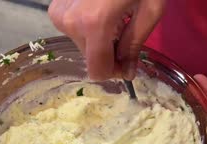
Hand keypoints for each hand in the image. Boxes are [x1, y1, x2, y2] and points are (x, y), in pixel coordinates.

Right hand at [48, 0, 164, 79]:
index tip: (128, 63)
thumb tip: (127, 73)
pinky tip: (99, 10)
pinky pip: (72, 28)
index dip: (114, 73)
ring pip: (80, 43)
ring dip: (98, 39)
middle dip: (108, 53)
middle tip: (124, 35)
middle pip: (89, 57)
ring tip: (113, 17)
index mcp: (94, 24)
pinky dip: (87, 26)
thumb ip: (135, 45)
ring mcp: (59, 11)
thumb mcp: (150, 10)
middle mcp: (70, 21)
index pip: (97, 71)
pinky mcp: (56, 5)